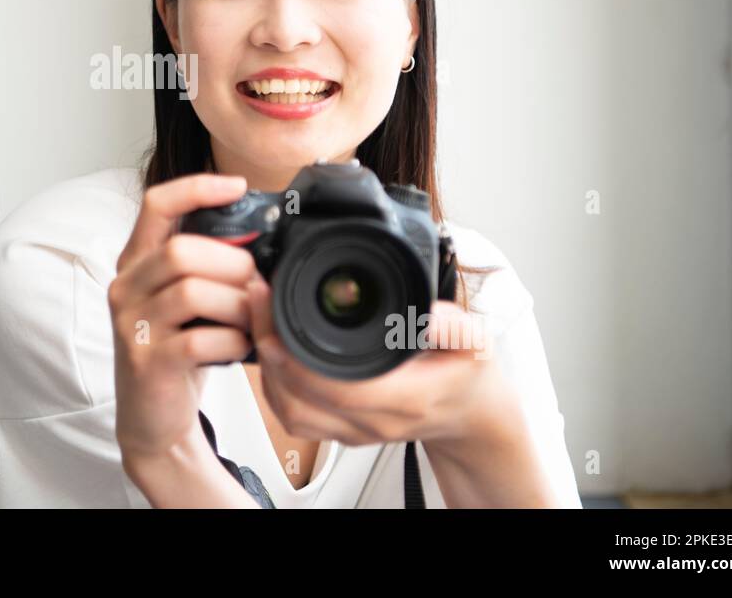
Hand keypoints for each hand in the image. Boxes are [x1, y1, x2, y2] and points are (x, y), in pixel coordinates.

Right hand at [109, 174, 258, 475]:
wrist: (152, 418)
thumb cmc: (178, 350)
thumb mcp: (185, 300)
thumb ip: (206, 267)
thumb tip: (260, 240)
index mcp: (135, 262)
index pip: (156, 204)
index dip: (197, 188)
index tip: (238, 187)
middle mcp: (125, 287)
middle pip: (182, 250)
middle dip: (232, 263)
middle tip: (254, 284)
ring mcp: (132, 325)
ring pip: (193, 292)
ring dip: (237, 305)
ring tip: (251, 320)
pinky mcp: (147, 362)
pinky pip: (200, 339)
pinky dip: (233, 342)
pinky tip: (240, 348)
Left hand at [244, 271, 514, 449]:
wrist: (469, 412)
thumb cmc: (466, 375)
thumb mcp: (474, 341)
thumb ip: (452, 326)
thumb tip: (427, 314)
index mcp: (405, 401)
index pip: (338, 390)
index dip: (296, 356)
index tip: (275, 309)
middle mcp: (375, 422)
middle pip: (300, 401)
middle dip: (268, 349)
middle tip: (257, 299)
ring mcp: (354, 431)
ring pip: (289, 412)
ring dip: (264, 367)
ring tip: (257, 316)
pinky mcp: (339, 430)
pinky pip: (293, 415)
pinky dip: (271, 382)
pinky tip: (268, 346)